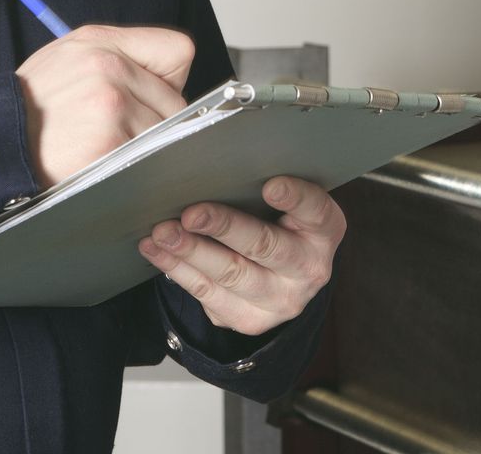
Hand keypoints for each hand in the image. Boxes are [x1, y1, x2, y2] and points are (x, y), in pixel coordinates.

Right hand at [14, 24, 194, 185]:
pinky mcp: (109, 143)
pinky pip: (146, 157)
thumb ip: (119, 57)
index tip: (151, 92)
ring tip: (107, 145)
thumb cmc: (33, 104)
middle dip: (157, 119)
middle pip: (176, 101)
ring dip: (144, 146)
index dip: (168, 77)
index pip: (178, 50)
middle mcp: (109, 68)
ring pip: (164, 133)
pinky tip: (102, 160)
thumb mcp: (69, 56)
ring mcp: (110, 106)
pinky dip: (131, 164)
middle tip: (121, 128)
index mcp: (101, 42)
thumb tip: (168, 79)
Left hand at [137, 176, 345, 336]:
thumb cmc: (277, 222)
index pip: (316, 210)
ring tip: (162, 232)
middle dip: (223, 227)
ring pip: (230, 275)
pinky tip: (157, 251)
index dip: (295, 198)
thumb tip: (211, 160)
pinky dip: (177, 269)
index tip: (271, 185)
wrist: (283, 278)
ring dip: (190, 251)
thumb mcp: (285, 204)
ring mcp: (278, 300)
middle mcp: (307, 269)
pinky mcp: (248, 319)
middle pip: (263, 246)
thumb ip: (261, 184)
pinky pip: (207, 294)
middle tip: (191, 213)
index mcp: (324, 231)